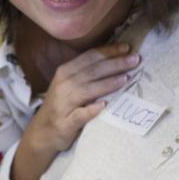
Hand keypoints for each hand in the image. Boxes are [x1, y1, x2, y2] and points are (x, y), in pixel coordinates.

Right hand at [25, 43, 139, 154]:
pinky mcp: (66, 122)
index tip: (128, 47)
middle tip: (135, 60)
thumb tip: (116, 58)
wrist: (43, 132)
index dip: (109, 51)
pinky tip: (104, 105)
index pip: (90, 57)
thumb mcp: (70, 83)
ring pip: (87, 90)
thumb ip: (87, 72)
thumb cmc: (63, 105)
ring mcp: (64, 104)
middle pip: (92, 71)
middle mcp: (63, 84)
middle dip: (115, 64)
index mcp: (65, 71)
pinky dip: (91, 110)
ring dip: (107, 84)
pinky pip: (80, 115)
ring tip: (126, 78)